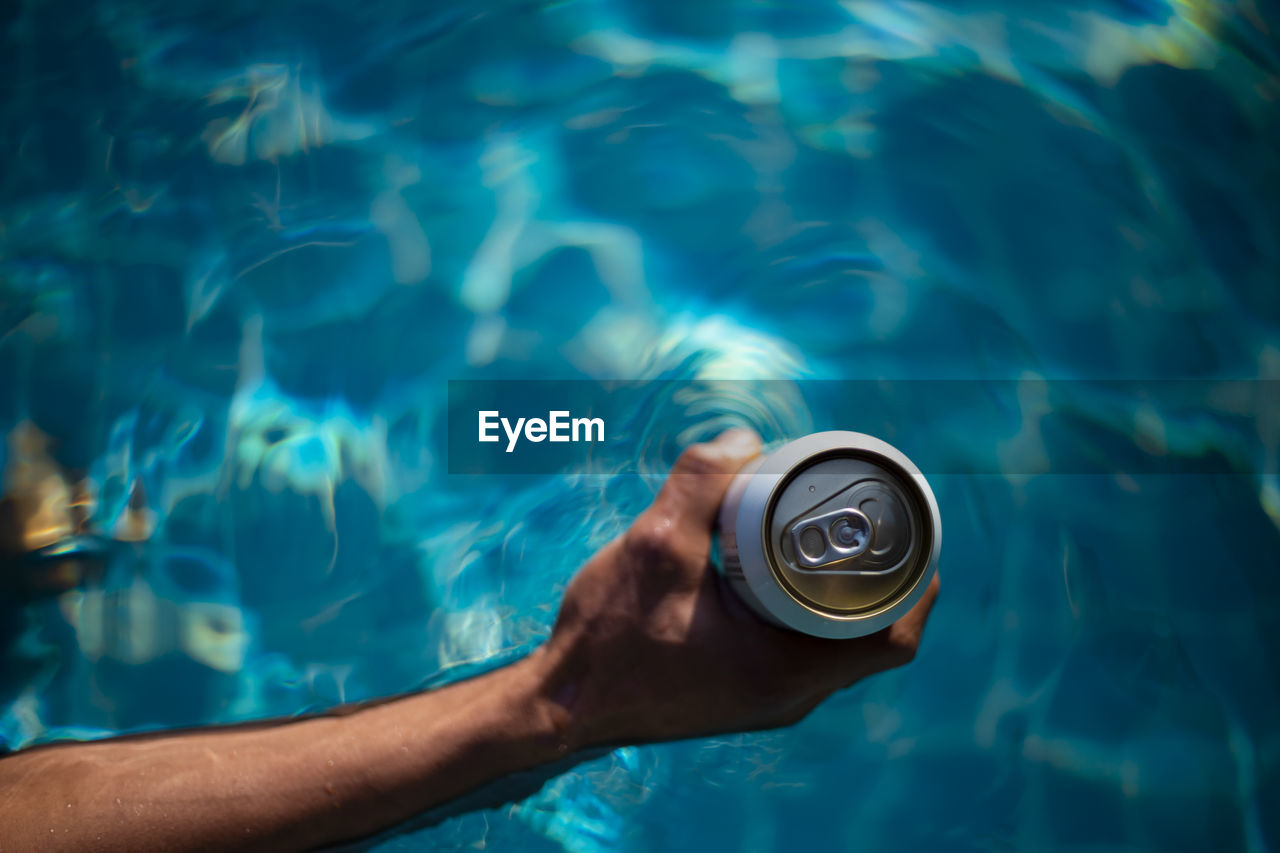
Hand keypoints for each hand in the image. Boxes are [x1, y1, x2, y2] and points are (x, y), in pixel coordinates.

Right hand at [539, 428, 939, 749]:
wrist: (557, 703)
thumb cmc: (606, 637)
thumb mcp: (654, 546)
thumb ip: (700, 483)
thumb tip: (745, 436)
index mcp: (786, 673)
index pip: (892, 637)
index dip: (916, 582)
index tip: (910, 529)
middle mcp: (786, 696)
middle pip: (869, 637)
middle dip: (878, 576)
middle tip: (866, 517)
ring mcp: (763, 698)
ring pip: (834, 644)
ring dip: (839, 592)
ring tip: (827, 532)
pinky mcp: (739, 691)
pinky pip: (799, 650)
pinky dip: (806, 610)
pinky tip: (782, 570)